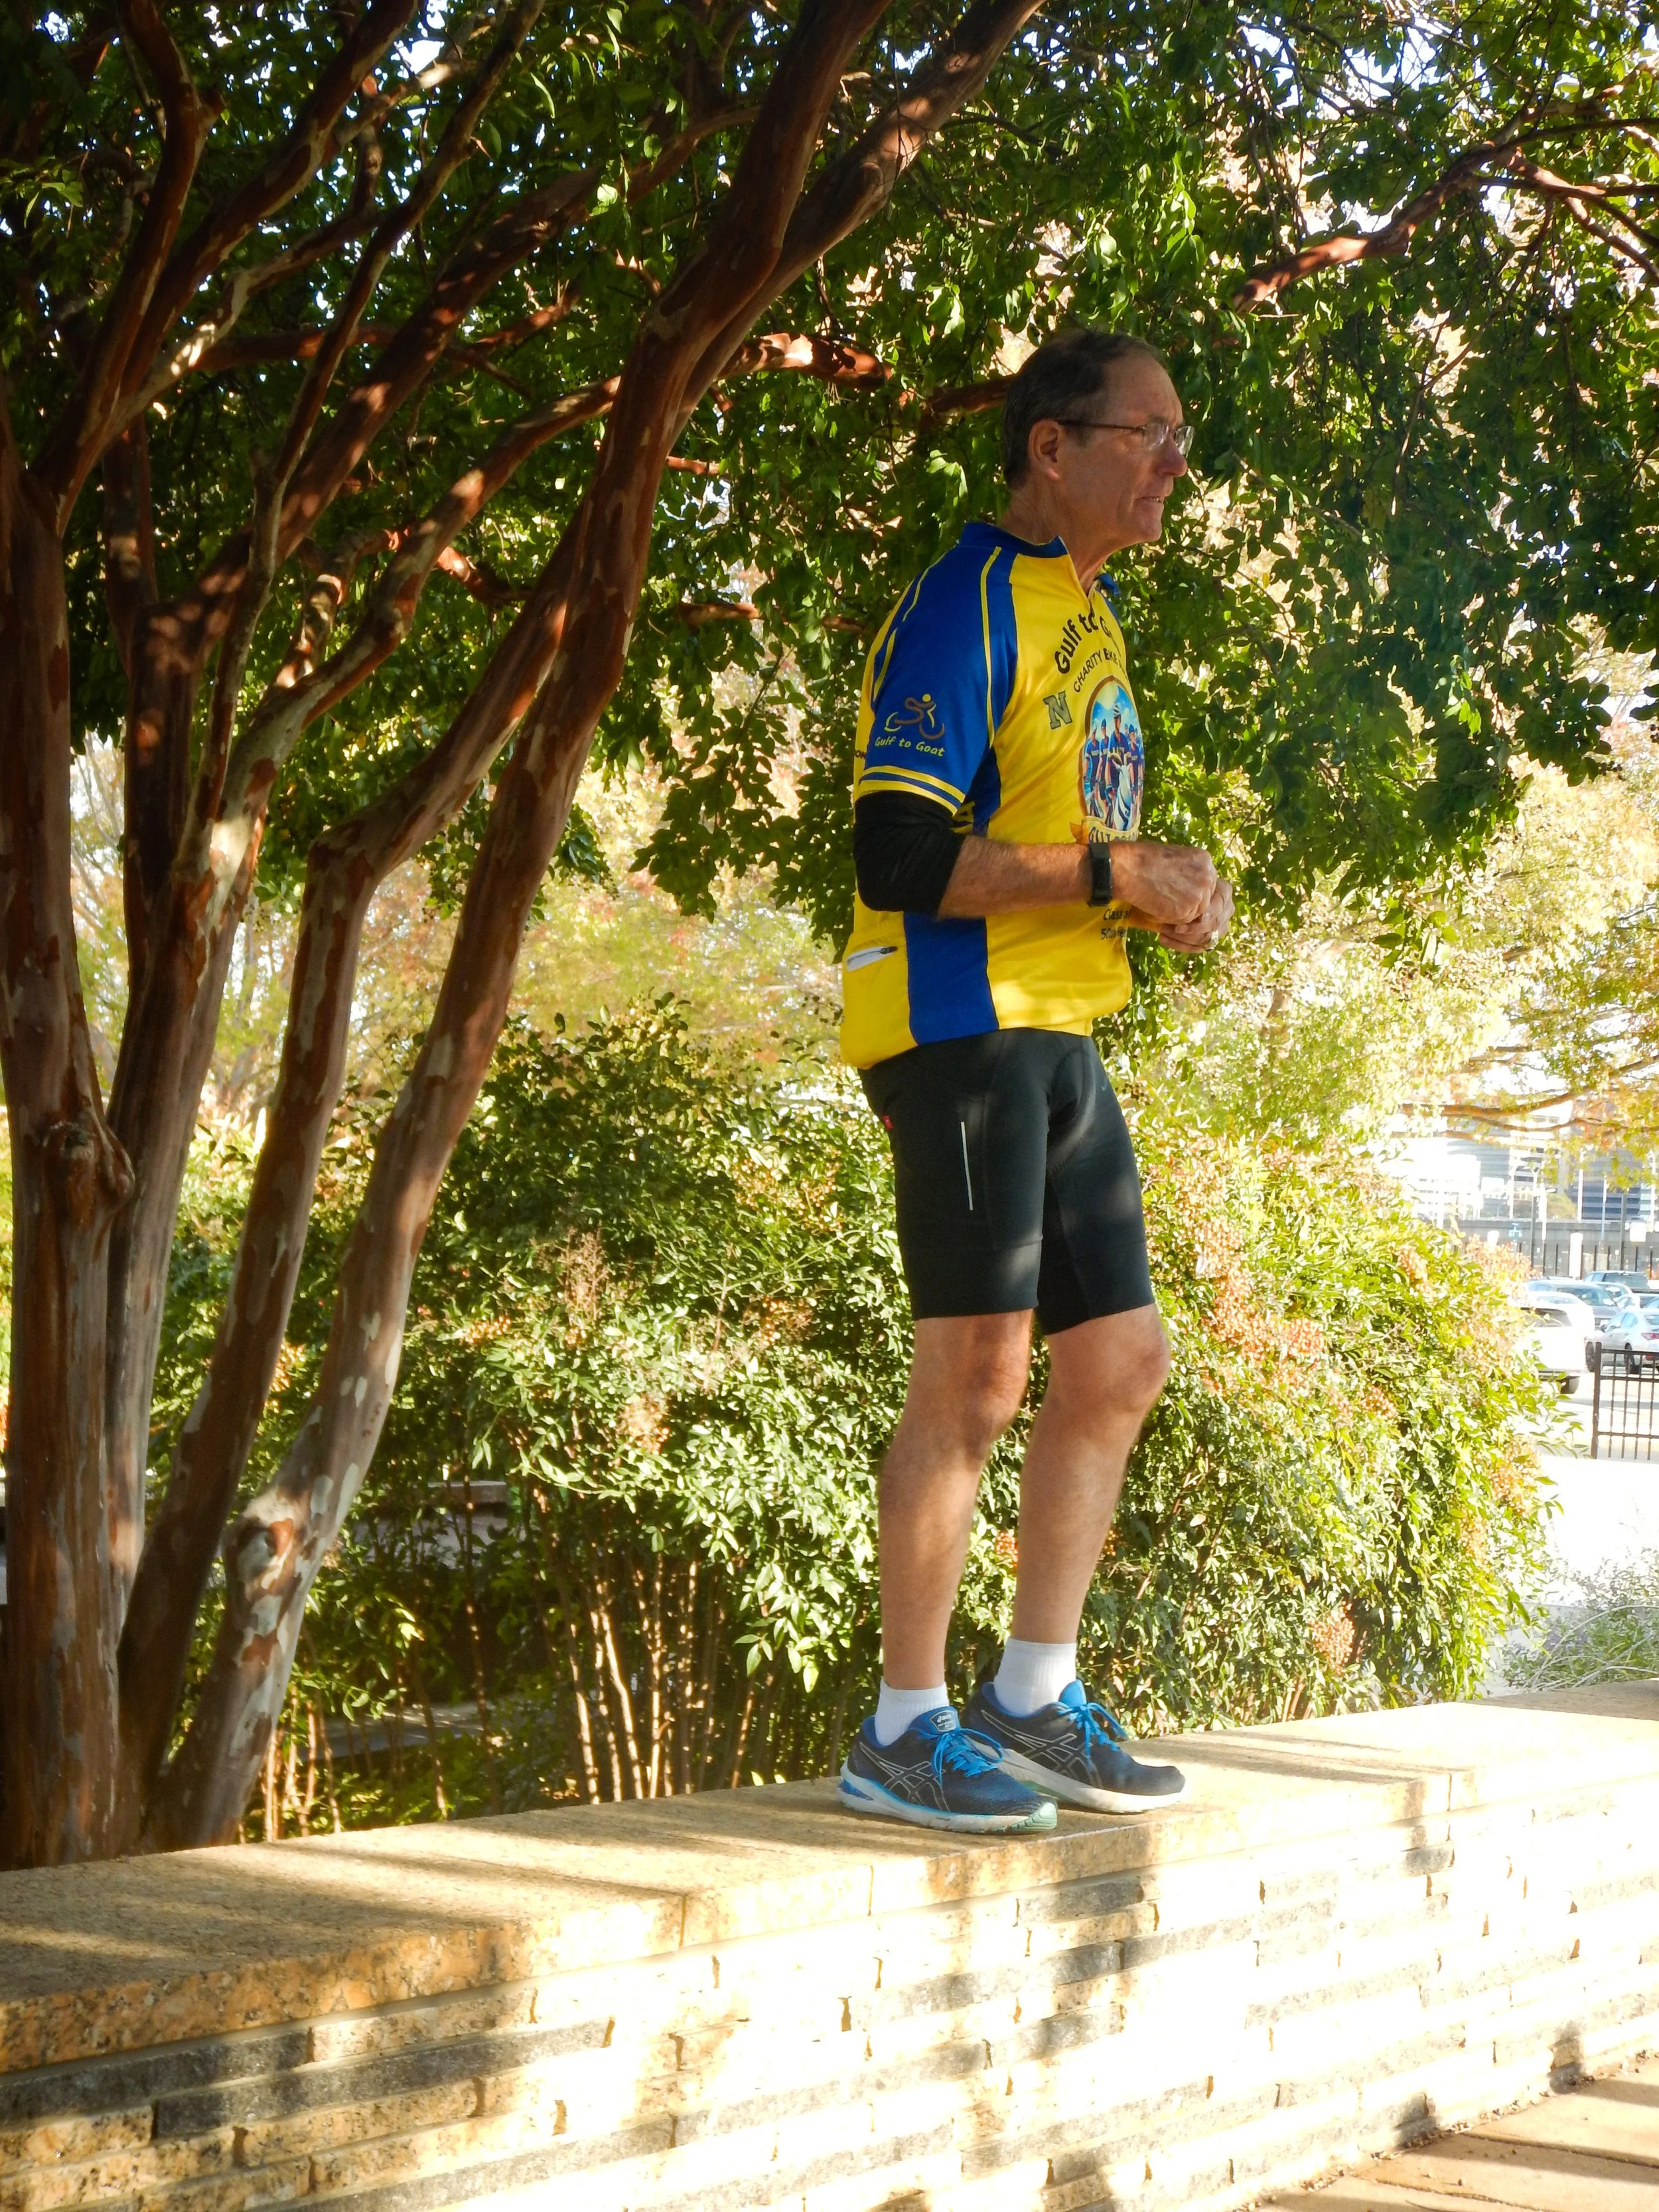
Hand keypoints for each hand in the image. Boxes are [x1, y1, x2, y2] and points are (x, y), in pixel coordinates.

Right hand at [1109, 841, 1223, 932]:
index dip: (1193, 890)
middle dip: (1188, 903)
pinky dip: (1166, 919)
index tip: (1180, 893)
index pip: (1207, 883)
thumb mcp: (1176, 856)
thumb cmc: (1145, 858)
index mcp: (1205, 861)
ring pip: (1193, 913)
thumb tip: (1190, 885)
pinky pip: (1180, 922)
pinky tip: (1154, 908)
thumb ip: (1189, 870)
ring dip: (1177, 912)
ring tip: (1158, 902)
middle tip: (1169, 901)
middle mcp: (1207, 878)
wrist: (1130, 869)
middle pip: (1204, 900)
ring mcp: (1197, 896)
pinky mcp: (1185, 912)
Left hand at [1154, 873, 1233, 952]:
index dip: (1208, 913)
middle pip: (1213, 924)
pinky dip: (1178, 944)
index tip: (1195, 917)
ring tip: (1161, 930)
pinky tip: (1161, 938)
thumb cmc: (1181, 879)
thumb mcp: (1188, 877)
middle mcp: (1227, 909)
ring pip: (1205, 938)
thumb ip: (1191, 883)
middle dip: (1192, 928)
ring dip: (1182, 937)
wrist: (1179, 887)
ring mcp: (1221, 925)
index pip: (1219, 905)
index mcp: (1225, 891)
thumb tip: (1190, 895)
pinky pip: (1196, 947)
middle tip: (1173, 926)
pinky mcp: (1210, 938)